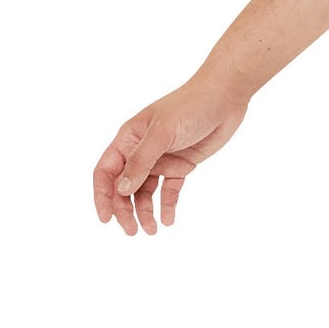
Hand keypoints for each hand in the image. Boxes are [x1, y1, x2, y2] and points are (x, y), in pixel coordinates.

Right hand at [92, 76, 248, 234]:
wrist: (226, 96)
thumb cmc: (190, 105)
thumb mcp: (162, 132)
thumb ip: (141, 161)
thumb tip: (120, 189)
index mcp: (129, 138)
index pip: (106, 171)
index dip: (102, 195)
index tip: (106, 219)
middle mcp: (141, 150)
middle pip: (124, 186)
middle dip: (125, 210)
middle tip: (132, 231)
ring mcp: (162, 158)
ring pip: (146, 192)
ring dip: (145, 212)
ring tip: (152, 230)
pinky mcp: (181, 165)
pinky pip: (169, 190)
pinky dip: (167, 205)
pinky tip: (168, 220)